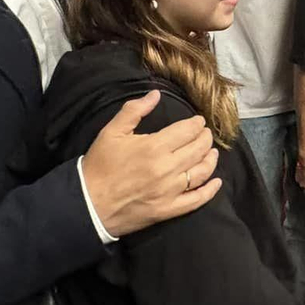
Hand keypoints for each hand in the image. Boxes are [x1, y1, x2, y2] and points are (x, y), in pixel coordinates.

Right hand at [82, 91, 221, 238]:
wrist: (87, 204)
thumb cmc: (99, 165)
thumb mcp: (112, 132)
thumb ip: (134, 110)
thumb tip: (156, 94)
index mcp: (154, 147)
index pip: (187, 131)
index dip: (196, 124)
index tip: (198, 121)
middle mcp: (166, 169)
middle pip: (198, 149)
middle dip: (205, 138)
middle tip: (205, 134)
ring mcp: (169, 191)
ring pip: (201, 173)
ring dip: (210, 160)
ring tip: (212, 152)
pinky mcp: (167, 210)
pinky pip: (196, 200)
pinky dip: (210, 191)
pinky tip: (217, 182)